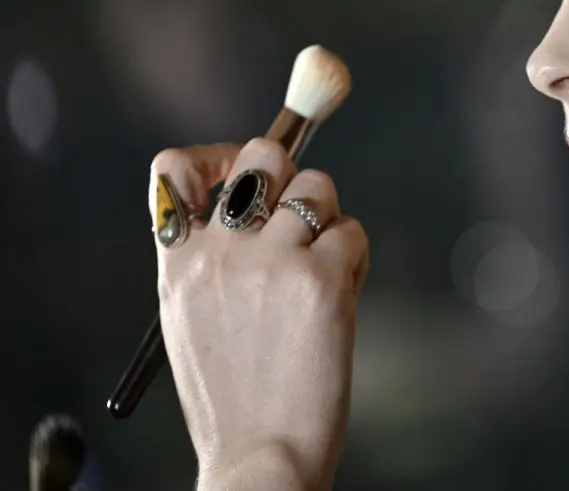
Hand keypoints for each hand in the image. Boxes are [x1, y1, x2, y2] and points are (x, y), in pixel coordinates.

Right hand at [150, 138, 369, 489]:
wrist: (260, 453)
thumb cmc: (235, 394)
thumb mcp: (192, 318)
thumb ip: (212, 258)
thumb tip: (256, 199)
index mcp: (177, 264)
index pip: (173, 167)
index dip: (215, 155)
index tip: (240, 172)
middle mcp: (219, 252)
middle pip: (261, 153)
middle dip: (288, 172)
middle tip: (299, 217)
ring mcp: (271, 261)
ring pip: (317, 185)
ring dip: (329, 217)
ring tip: (324, 267)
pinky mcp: (320, 278)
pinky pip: (352, 230)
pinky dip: (356, 256)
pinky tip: (344, 292)